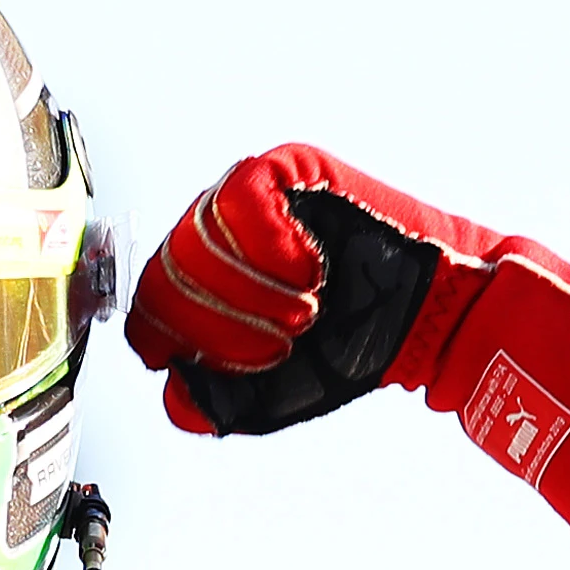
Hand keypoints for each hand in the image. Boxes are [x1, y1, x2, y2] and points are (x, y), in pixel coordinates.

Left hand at [125, 145, 443, 436]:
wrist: (423, 318)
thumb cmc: (347, 346)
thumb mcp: (266, 393)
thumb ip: (207, 400)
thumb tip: (169, 382)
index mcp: (197, 289)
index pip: (146, 311)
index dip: (180, 344)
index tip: (238, 363)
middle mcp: (209, 238)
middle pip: (167, 278)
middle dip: (225, 325)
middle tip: (285, 340)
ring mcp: (241, 199)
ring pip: (199, 240)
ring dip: (255, 292)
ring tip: (306, 311)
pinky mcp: (283, 168)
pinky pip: (240, 200)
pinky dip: (274, 247)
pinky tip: (310, 270)